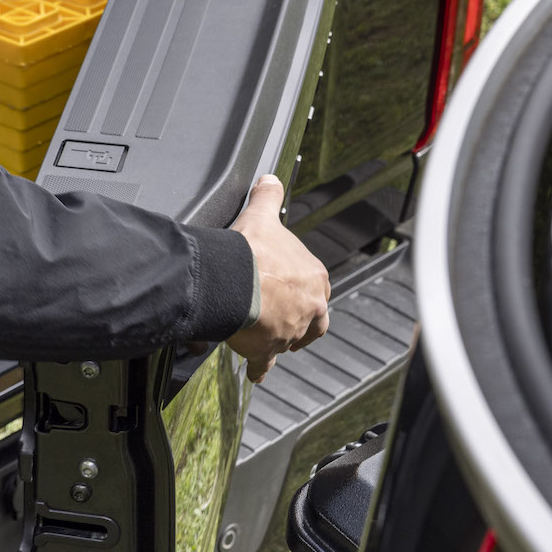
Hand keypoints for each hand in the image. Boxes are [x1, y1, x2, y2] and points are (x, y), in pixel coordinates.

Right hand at [227, 174, 329, 382]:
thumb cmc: (251, 250)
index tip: (291, 290)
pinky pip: (264, 362)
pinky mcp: (267, 349)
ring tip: (267, 341)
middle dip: (302, 322)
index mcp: (314, 277)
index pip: (318, 287)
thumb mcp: (263, 215)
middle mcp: (310, 307)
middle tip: (286, 320)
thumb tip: (270, 180)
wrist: (233, 278)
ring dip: (280, 340)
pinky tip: (255, 371)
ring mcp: (290, 330)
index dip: (304, 290)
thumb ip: (269, 196)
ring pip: (289, 340)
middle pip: (313, 321)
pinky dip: (259, 367)